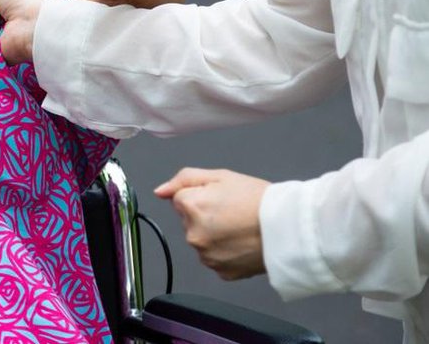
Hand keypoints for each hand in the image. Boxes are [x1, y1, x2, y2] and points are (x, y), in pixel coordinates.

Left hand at [155, 168, 269, 280]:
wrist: (288, 228)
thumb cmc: (259, 200)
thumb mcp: (220, 176)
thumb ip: (184, 179)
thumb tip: (160, 191)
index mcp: (191, 207)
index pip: (180, 198)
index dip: (201, 195)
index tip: (221, 197)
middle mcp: (194, 235)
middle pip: (189, 220)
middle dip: (204, 214)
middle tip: (233, 211)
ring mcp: (207, 256)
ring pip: (201, 240)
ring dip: (213, 234)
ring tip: (240, 227)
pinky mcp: (221, 271)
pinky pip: (215, 258)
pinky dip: (225, 251)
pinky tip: (242, 242)